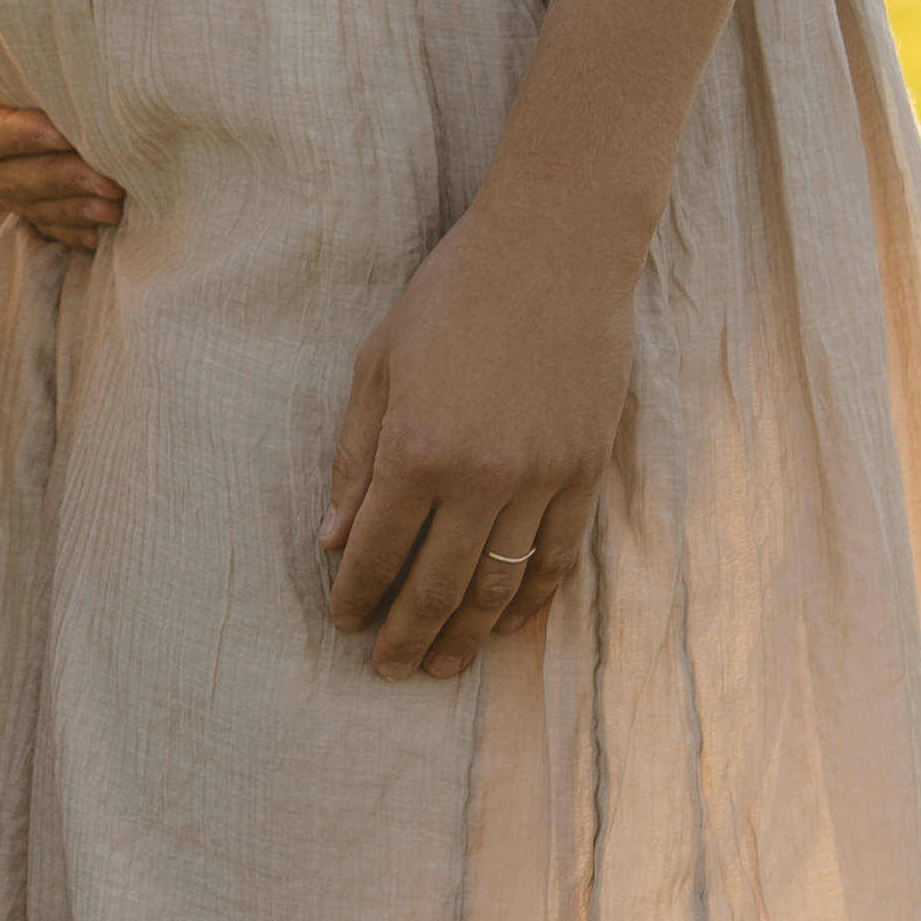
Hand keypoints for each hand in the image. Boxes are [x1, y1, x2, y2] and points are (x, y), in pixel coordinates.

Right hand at [0, 5, 124, 247]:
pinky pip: (23, 209)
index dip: (16, 135)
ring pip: (17, 195)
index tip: (62, 132)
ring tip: (114, 206)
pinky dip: (58, 224)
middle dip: (57, 178)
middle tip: (109, 180)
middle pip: (0, 173)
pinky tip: (94, 235)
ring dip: (66, 205)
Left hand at [318, 206, 634, 676]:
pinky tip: (507, 625)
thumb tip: (334, 542)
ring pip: (499, 585)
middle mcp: (479, 478)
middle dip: (407, 636)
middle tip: (390, 670)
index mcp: (415, 452)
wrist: (556, 250)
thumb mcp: (378, 369)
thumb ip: (356, 462)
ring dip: (467, 635)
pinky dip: (531, 600)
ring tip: (443, 666)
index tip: (345, 624)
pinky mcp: (586, 471)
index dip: (357, 598)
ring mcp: (540, 479)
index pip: (377, 553)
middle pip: (436, 586)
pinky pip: (558, 558)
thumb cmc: (452, 298)